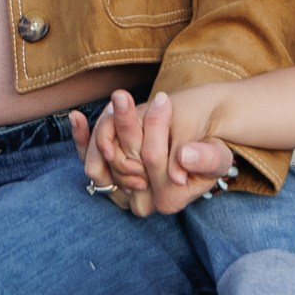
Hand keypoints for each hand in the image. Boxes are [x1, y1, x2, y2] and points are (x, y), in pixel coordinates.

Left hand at [69, 87, 232, 217]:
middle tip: (126, 94)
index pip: (151, 161)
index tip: (163, 100)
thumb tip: (184, 156)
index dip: (154, 128)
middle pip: (120, 161)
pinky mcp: (109, 178)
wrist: (195, 156)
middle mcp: (140, 200)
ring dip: (104, 127)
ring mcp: (122, 191)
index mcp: (167, 199)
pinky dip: (82, 139)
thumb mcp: (217, 156)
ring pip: (99, 162)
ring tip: (118, 99)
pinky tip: (77, 117)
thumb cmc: (209, 154)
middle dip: (125, 123)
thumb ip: (205, 158)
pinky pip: (90, 161)